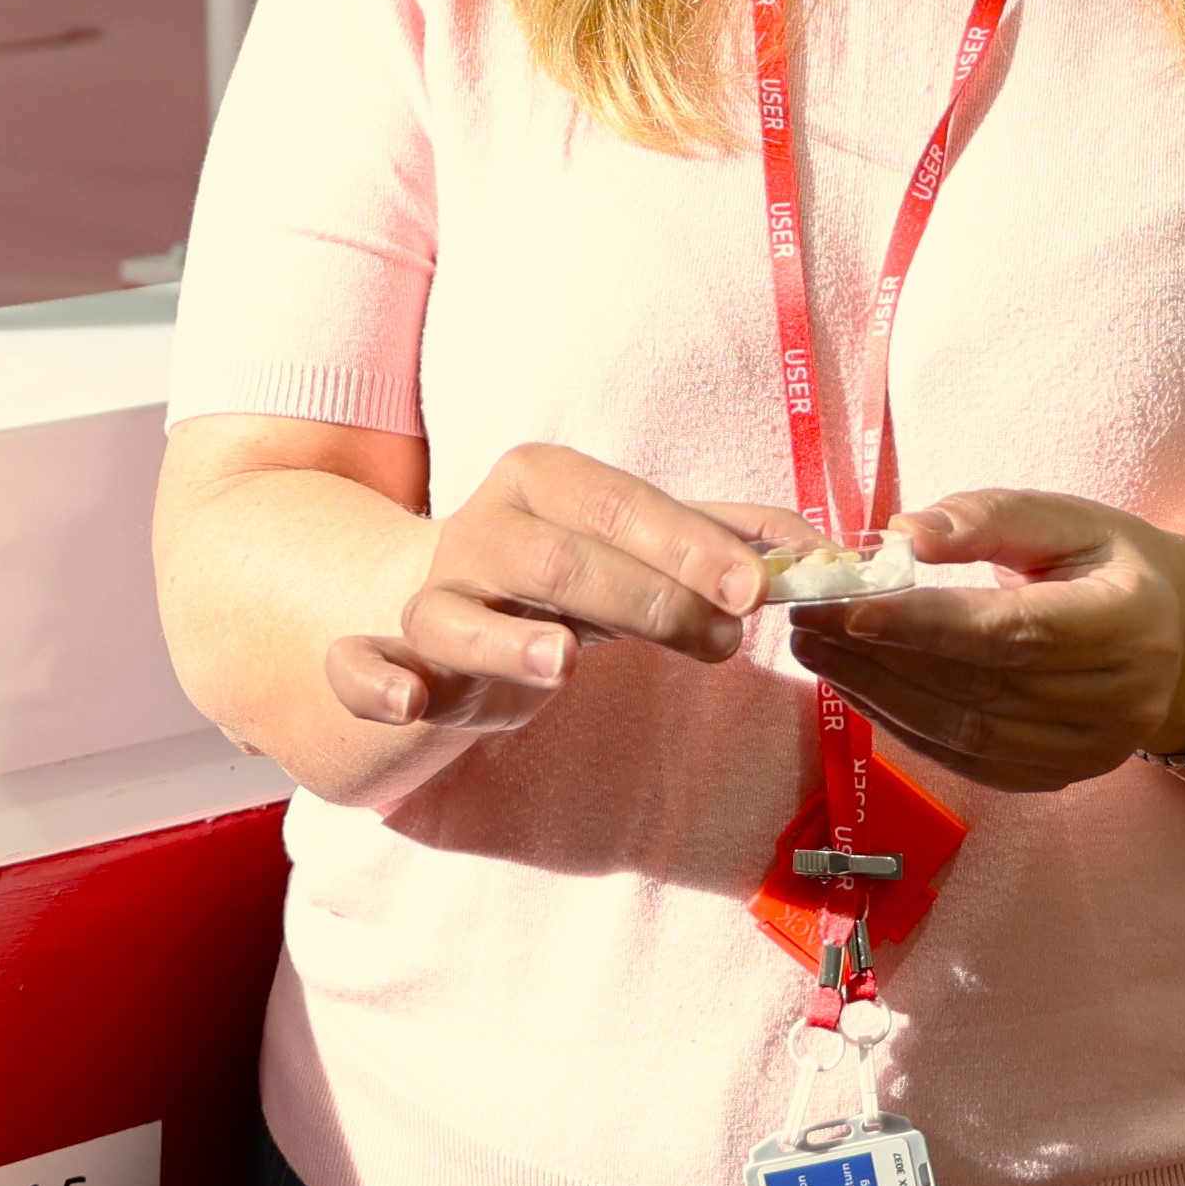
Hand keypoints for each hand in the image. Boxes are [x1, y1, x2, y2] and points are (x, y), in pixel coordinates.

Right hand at [326, 443, 807, 736]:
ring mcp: (427, 598)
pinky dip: (376, 682)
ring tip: (563, 662)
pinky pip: (357, 668)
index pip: (621, 504)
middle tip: (721, 640)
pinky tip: (411, 702)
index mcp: (544, 483)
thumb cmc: (562, 578)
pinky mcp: (384, 663)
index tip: (760, 588)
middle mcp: (479, 531)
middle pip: (555, 558)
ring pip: (456, 612)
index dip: (692, 544)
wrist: (442, 617)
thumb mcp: (642, 547)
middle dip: (644, 598)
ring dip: (507, 639)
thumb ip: (729, 540)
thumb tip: (827, 549)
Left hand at [794, 488, 1184, 793]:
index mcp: (1130, 621)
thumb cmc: (1110, 562)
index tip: (849, 604)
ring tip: (815, 649)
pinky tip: (857, 687)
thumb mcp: (1067, 517)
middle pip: (981, 685)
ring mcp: (1093, 751)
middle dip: (881, 655)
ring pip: (965, 730)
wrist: (1179, 637)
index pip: (1014, 631)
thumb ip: (987, 518)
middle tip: (806, 619)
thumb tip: (905, 533)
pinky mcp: (1060, 778)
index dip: (927, 624)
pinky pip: (967, 759)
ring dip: (878, 692)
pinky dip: (903, 725)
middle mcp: (1121, 700)